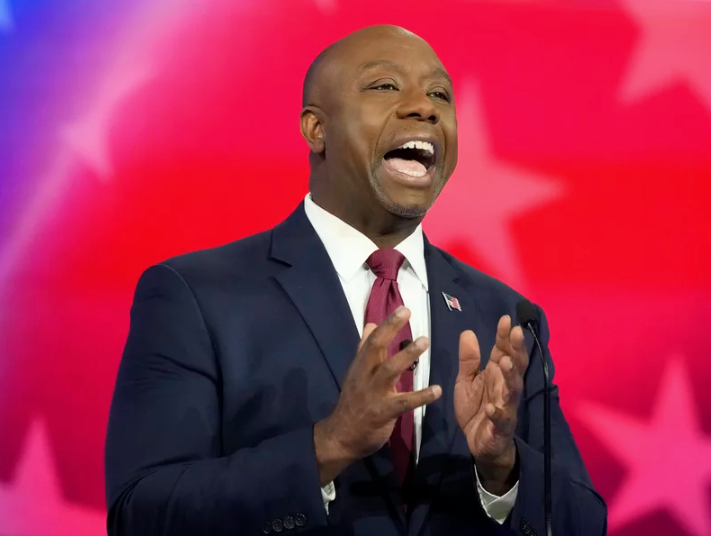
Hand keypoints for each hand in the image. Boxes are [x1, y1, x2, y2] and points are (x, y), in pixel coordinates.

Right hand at [313, 307, 441, 484]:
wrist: (341, 437)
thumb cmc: (353, 403)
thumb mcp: (356, 374)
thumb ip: (364, 351)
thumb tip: (371, 325)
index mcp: (360, 366)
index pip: (372, 339)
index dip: (387, 323)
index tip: (403, 308)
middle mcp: (365, 376)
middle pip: (375, 348)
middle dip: (390, 329)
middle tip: (407, 313)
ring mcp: (374, 394)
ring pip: (389, 370)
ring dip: (407, 355)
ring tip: (425, 341)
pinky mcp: (383, 412)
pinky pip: (404, 403)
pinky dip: (421, 396)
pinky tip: (437, 390)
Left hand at [454, 315, 528, 490]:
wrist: (480, 444)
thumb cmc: (476, 408)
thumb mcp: (466, 381)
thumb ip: (469, 360)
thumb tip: (468, 333)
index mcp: (497, 374)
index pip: (504, 351)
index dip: (505, 336)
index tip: (506, 319)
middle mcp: (505, 387)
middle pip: (515, 365)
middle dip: (516, 349)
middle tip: (516, 332)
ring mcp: (506, 406)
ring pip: (513, 389)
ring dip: (511, 376)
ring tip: (506, 362)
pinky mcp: (501, 426)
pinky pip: (501, 419)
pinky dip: (497, 413)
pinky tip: (490, 407)